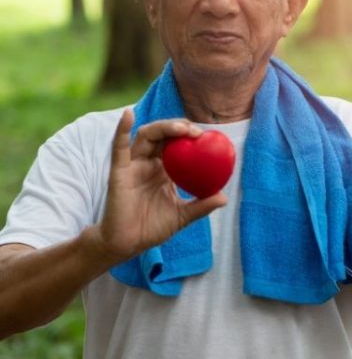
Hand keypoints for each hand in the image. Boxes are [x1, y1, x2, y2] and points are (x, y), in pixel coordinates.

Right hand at [94, 109, 227, 262]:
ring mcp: (133, 165)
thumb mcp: (182, 216)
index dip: (191, 136)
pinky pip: (118, 147)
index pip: (178, 144)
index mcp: (164, 169)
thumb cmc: (152, 229)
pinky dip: (122, 128)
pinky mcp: (119, 171)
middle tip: (197, 132)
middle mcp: (149, 162)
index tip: (209, 137)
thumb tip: (225, 198)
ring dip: (164, 127)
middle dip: (180, 127)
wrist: (127, 244)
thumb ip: (201, 206)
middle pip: (164, 135)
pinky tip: (128, 114)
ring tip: (181, 128)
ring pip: (147, 136)